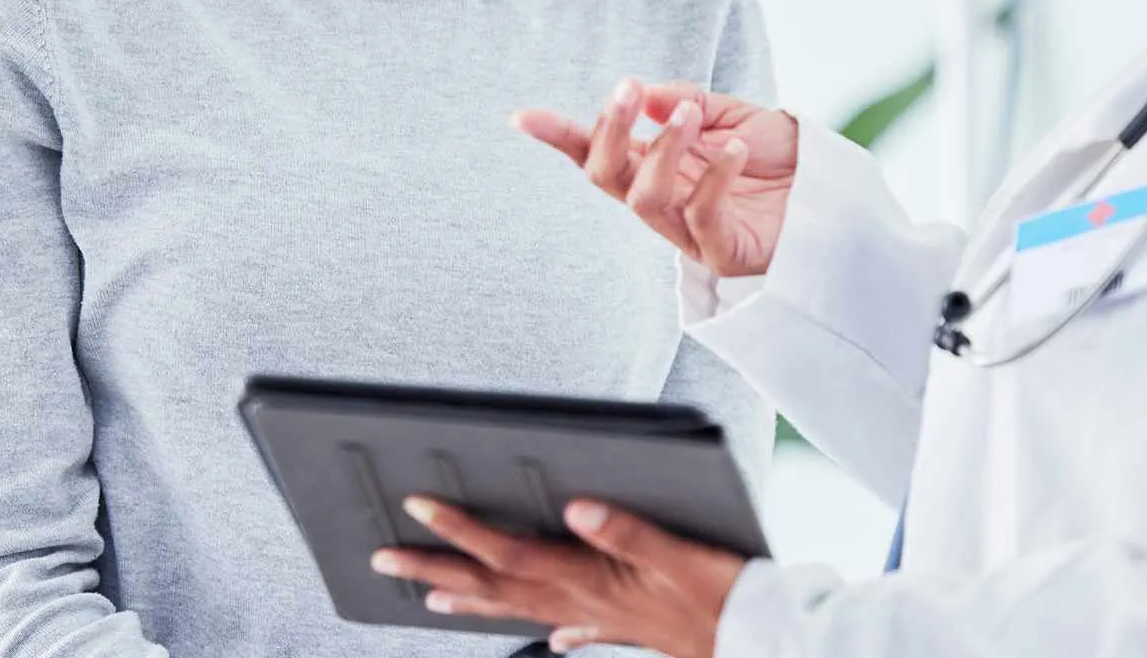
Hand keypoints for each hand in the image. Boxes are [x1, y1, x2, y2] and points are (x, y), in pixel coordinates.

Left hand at [372, 495, 745, 656]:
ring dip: (474, 599)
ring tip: (434, 595)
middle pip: (496, 585)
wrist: (761, 641)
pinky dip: (553, 630)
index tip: (417, 508)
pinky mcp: (628, 628)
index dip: (460, 530)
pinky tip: (551, 638)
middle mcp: (584, 602)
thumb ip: (628, 531)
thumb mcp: (680, 556)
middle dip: (438, 568)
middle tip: (385, 557)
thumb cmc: (725, 597)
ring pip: (521, 609)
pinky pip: (574, 629)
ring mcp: (601, 619)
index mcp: (590, 579)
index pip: (509, 553)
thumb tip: (577, 507)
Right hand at [513, 80, 797, 277]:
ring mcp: (688, 230)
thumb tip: (647, 95)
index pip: (596, 152)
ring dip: (663, 150)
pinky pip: (702, 215)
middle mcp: (662, 199)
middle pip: (607, 177)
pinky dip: (715, 177)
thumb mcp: (730, 113)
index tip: (522, 117)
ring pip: (644, 199)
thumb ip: (686, 102)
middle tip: (628, 90)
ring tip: (691, 116)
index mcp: (655, 164)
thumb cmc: (777, 156)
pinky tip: (737, 150)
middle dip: (609, 132)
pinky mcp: (722, 251)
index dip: (559, 137)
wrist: (830, 189)